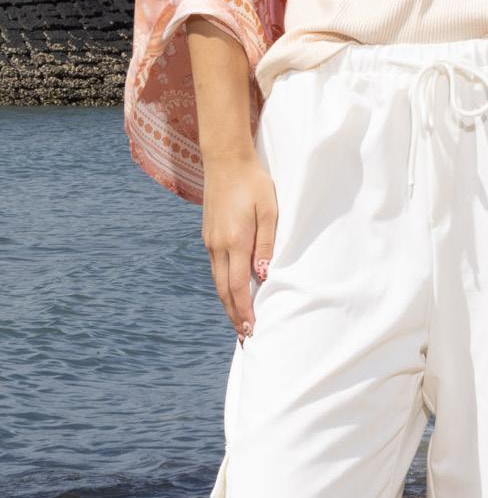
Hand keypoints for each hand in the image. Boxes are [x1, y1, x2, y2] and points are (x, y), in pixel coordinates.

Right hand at [201, 147, 278, 342]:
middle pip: (224, 290)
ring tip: (239, 321)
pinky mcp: (209, 235)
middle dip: (234, 315)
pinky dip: (224, 285)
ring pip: (218, 281)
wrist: (226, 160)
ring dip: (228, 303)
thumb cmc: (254, 183)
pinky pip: (216, 267)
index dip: (244, 311)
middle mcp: (218, 245)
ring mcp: (210, 241)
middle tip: (245, 337)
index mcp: (235, 241)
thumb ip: (266, 243)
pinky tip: (232, 291)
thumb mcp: (269, 210)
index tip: (251, 330)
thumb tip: (262, 276)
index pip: (237, 287)